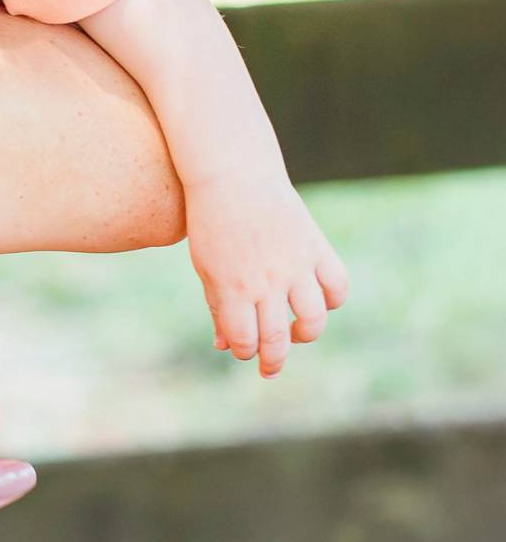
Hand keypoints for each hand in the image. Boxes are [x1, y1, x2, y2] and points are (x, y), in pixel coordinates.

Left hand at [185, 173, 348, 376]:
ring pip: (314, 319)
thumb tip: (224, 345)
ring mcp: (295, 264)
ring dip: (305, 335)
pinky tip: (317, 301)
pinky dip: (332, 300)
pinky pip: (337, 286)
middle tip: (270, 367)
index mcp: (232, 287)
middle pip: (277, 339)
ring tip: (296, 334)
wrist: (233, 173)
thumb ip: (217, 307)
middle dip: (273, 361)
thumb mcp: (205, 267)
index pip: (244, 341)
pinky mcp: (316, 247)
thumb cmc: (211, 222)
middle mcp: (266, 281)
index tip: (243, 348)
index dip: (244, 352)